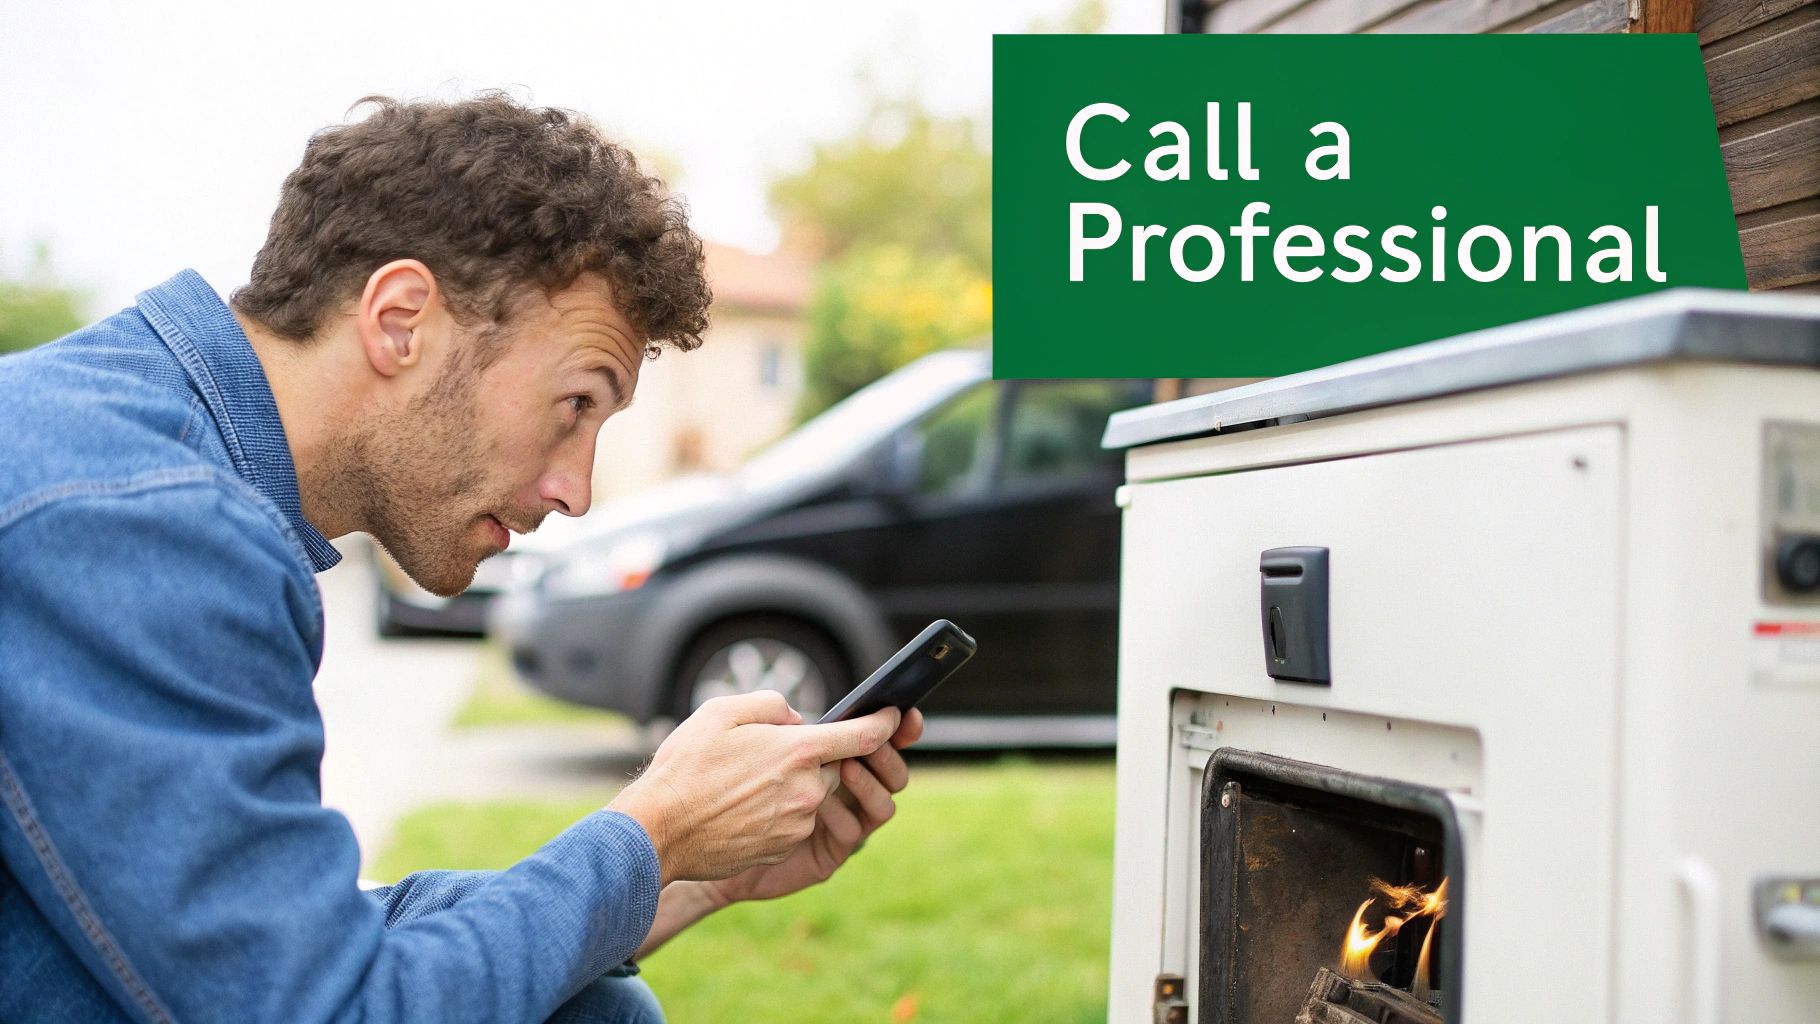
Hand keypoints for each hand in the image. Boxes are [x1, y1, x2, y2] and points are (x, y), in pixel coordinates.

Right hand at [607, 690, 900, 885]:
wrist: (658, 831)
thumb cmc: (685, 768)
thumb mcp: (721, 713)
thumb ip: (770, 706)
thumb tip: (795, 719)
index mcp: (798, 751)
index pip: (863, 736)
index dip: (885, 723)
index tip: (896, 716)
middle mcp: (808, 790)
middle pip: (833, 768)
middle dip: (813, 759)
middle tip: (772, 754)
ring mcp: (798, 824)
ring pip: (813, 797)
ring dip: (792, 788)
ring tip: (746, 784)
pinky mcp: (785, 849)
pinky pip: (794, 823)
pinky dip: (778, 814)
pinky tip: (742, 809)